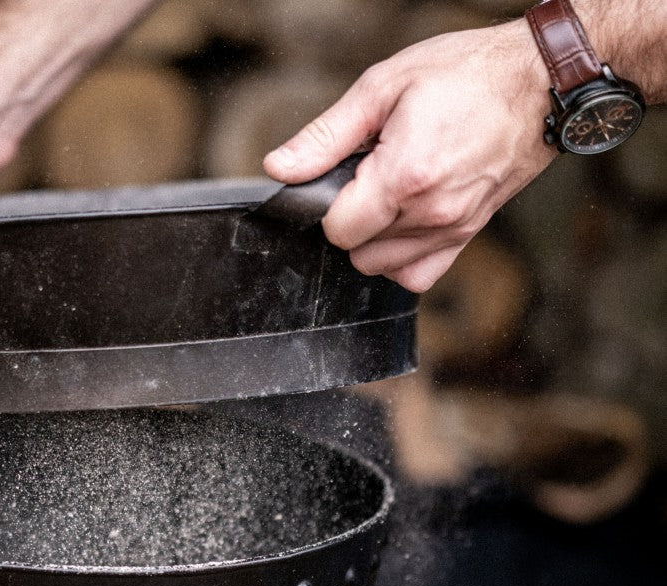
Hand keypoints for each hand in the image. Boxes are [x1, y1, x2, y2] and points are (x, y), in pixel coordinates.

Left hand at [263, 22, 555, 291]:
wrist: (539, 82)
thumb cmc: (468, 74)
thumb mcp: (383, 86)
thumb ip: (325, 137)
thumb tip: (280, 168)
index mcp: (405, 175)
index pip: (336, 229)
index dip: (328, 203)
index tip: (345, 174)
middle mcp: (431, 213)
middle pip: (356, 251)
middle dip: (351, 218)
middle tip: (371, 175)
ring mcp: (452, 229)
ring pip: (381, 267)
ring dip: (375, 238)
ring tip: (393, 191)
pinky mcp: (466, 237)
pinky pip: (415, 276)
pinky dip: (401, 258)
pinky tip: (405, 221)